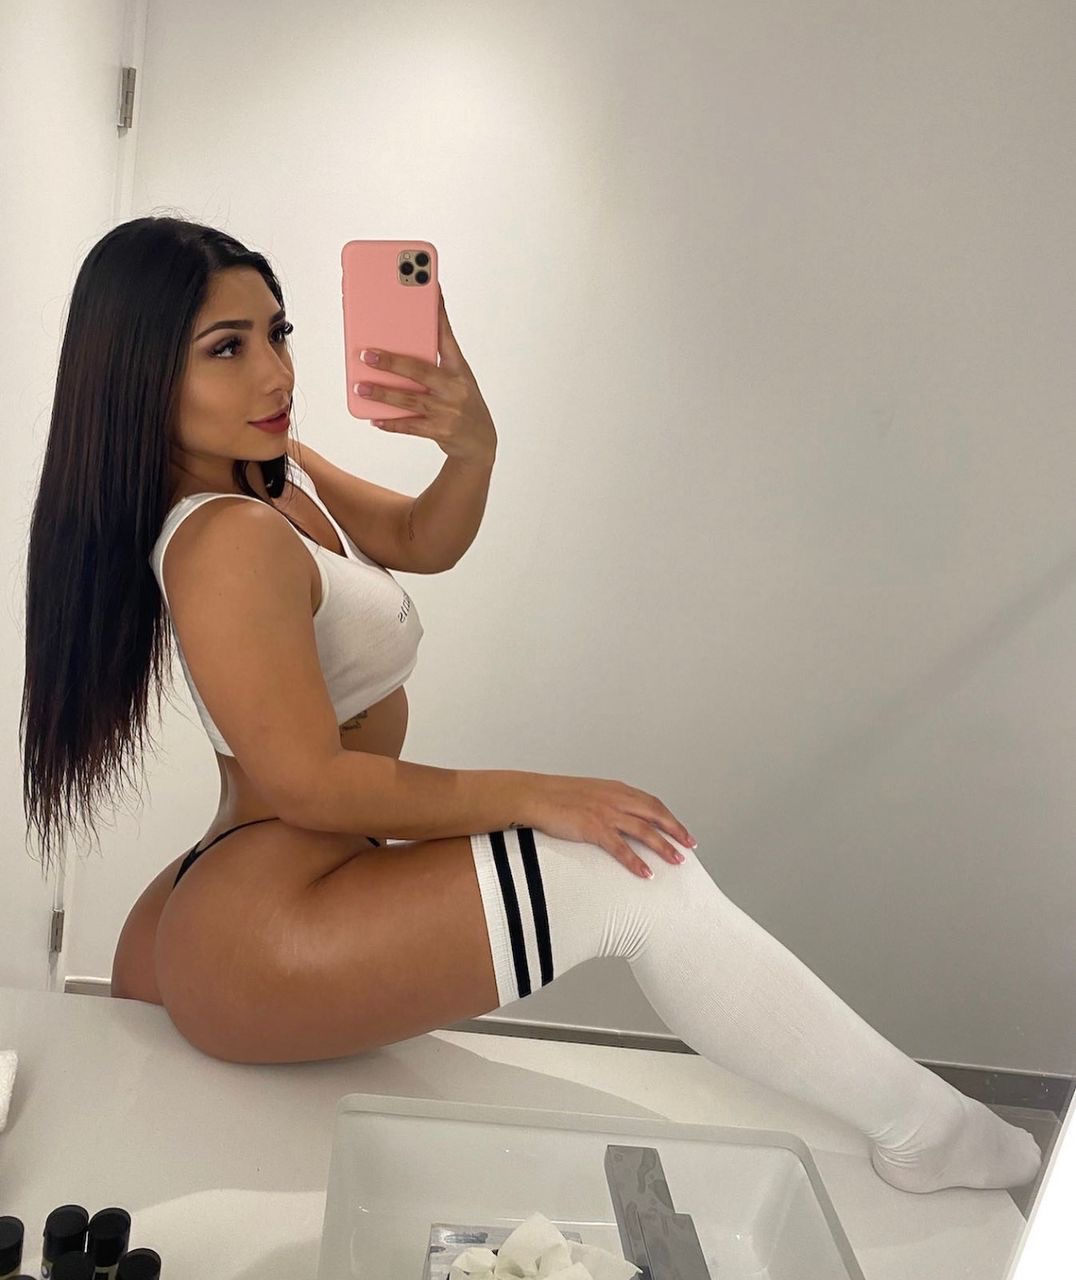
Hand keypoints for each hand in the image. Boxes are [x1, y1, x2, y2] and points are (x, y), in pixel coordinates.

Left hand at [357, 286, 496, 465]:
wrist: (480, 441)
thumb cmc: (462, 402)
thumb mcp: (457, 376)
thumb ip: (436, 356)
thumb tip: (407, 337)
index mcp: (459, 369)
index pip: (446, 336)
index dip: (437, 313)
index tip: (427, 289)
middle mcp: (455, 387)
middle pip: (420, 370)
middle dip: (391, 361)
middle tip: (366, 354)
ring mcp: (449, 411)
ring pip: (410, 399)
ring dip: (383, 394)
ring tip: (360, 388)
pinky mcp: (441, 432)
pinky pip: (411, 426)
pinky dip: (391, 423)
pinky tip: (375, 419)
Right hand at [522, 774, 696, 879]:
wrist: (532, 795)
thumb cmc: (555, 796)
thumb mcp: (588, 793)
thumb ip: (606, 802)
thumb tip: (618, 817)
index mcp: (615, 789)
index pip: (652, 802)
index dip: (669, 817)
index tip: (681, 831)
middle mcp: (615, 798)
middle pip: (655, 815)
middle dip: (676, 831)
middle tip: (690, 846)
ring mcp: (605, 812)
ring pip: (644, 831)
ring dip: (663, 847)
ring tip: (677, 862)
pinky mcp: (593, 827)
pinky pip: (620, 848)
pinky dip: (635, 861)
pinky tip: (645, 873)